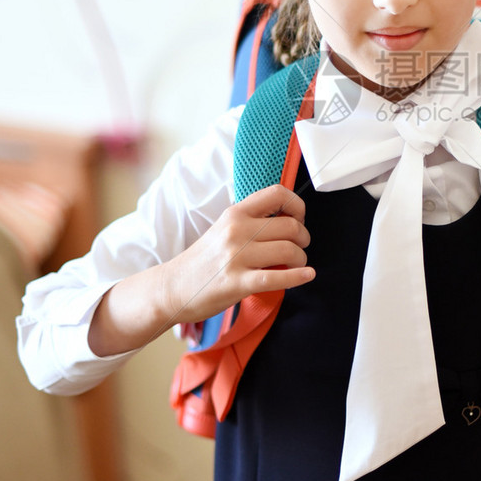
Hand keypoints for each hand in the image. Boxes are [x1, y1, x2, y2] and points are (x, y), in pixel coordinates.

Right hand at [164, 185, 313, 325]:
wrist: (173, 287)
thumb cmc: (204, 259)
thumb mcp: (224, 227)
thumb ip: (252, 220)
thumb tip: (288, 218)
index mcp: (235, 213)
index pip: (277, 194)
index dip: (297, 205)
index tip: (299, 218)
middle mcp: (237, 230)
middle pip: (290, 226)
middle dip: (304, 238)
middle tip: (300, 247)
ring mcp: (236, 256)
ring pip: (288, 250)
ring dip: (301, 259)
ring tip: (296, 264)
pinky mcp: (236, 282)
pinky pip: (277, 277)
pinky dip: (298, 276)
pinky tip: (308, 275)